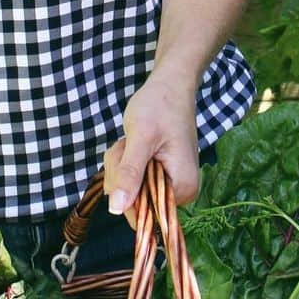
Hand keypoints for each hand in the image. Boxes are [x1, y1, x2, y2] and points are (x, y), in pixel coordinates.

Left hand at [103, 66, 199, 227]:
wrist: (170, 84)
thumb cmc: (160, 105)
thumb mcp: (140, 138)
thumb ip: (129, 174)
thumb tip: (115, 210)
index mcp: (183, 189)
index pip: (144, 214)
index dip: (125, 191)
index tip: (128, 159)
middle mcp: (181, 193)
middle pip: (133, 202)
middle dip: (121, 172)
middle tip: (128, 144)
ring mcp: (169, 184)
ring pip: (128, 189)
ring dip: (120, 164)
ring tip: (131, 139)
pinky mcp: (159, 175)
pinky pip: (132, 179)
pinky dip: (124, 161)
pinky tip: (132, 142)